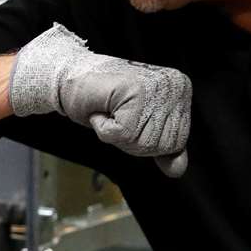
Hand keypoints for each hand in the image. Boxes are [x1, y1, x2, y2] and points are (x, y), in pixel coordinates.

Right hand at [10, 24, 191, 176]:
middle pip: (162, 146)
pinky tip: (102, 108)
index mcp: (181, 91)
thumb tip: (178, 170)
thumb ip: (163, 148)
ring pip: (143, 143)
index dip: (145, 140)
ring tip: (111, 109)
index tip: (130, 117)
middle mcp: (174, 86)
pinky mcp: (135, 91)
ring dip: (118, 134)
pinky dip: (104, 129)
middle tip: (118, 114)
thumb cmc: (103, 101)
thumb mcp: (140, 127)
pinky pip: (123, 135)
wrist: (69, 79)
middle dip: (132, 139)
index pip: (176, 143)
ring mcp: (156, 87)